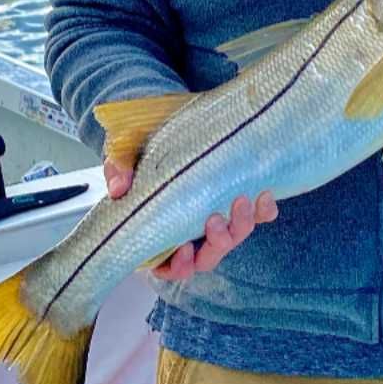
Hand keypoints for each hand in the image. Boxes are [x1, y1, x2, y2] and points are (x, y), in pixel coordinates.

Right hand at [104, 158, 278, 280]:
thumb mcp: (124, 154)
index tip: (184, 248)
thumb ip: (118, 170)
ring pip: (233, 237)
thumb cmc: (143, 145)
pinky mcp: (237, 198)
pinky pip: (258, 215)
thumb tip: (119, 188)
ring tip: (241, 200)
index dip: (178, 265)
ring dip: (240, 226)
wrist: (169, 117)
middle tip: (215, 220)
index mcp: (159, 230)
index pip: (167, 266)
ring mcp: (216, 216)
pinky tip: (264, 196)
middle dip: (217, 243)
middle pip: (207, 257)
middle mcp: (190, 229)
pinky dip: (264, 211)